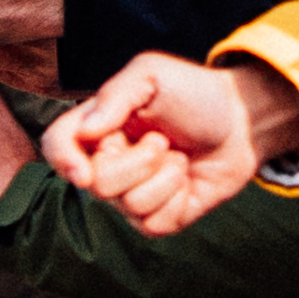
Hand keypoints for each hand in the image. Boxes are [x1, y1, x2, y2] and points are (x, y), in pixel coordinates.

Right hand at [46, 53, 298, 235]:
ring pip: (128, 204)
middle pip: (97, 184)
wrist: (242, 121)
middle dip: (139, 161)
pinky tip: (186, 179)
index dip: (62, 161)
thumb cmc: (193, 93)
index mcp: (97, 128)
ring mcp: (131, 194)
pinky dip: (176, 197)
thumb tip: (87, 131)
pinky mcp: (158, 217)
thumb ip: (114, 96)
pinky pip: (152, 223)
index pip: (56, 146)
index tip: (82, 170)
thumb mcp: (151, 75)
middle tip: (162, 140)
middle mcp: (107, 164)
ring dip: (164, 176)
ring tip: (178, 156)